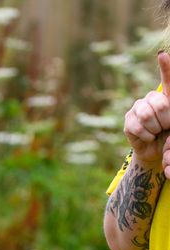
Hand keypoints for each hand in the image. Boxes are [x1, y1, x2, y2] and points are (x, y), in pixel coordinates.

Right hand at [124, 51, 169, 168]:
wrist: (157, 151)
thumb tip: (166, 102)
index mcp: (165, 96)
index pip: (167, 78)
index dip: (165, 66)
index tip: (162, 55)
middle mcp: (150, 98)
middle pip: (160, 104)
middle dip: (166, 120)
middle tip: (166, 127)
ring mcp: (137, 108)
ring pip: (147, 115)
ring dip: (156, 128)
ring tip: (157, 132)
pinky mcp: (128, 121)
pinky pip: (137, 127)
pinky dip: (146, 136)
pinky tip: (148, 137)